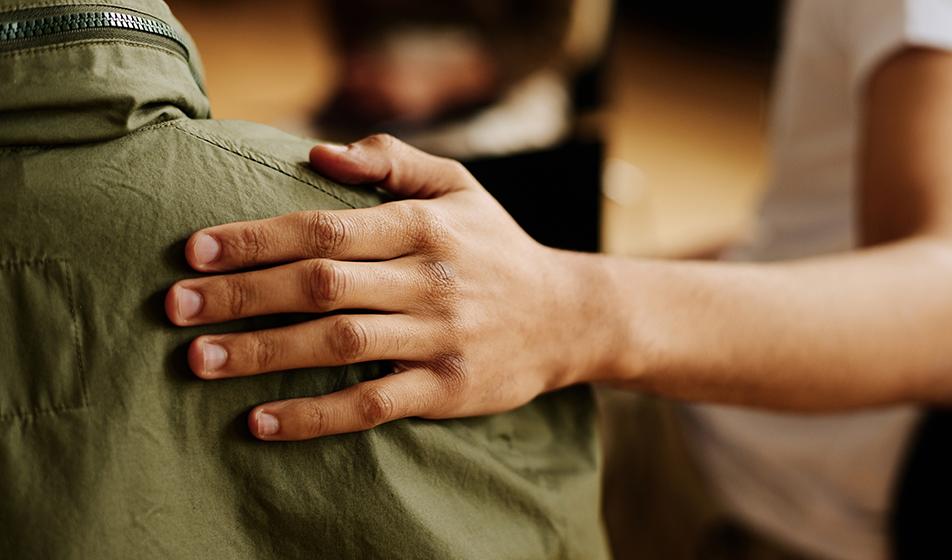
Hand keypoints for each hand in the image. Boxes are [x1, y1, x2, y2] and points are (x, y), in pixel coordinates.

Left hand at [166, 135, 612, 439]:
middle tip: (175, 305)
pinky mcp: (446, 389)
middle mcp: (430, 280)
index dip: (257, 239)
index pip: (325, 228)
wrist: (566, 316)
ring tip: (199, 360)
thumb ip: (392, 160)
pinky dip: (315, 416)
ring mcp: (439, 338)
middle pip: (321, 285)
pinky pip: (372, 405)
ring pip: (339, 345)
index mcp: (424, 226)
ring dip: (264, 353)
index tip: (195, 251)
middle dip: (242, 294)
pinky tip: (261, 420)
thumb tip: (318, 154)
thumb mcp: (458, 186)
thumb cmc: (496, 246)